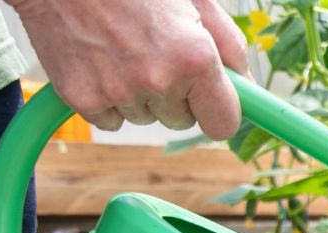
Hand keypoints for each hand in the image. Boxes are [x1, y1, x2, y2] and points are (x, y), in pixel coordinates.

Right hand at [9, 0, 247, 138]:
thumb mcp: (194, 0)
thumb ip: (228, 44)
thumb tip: (246, 83)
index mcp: (194, 57)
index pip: (223, 124)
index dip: (219, 113)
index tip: (212, 103)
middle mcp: (158, 79)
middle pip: (182, 121)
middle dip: (176, 96)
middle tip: (156, 54)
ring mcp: (117, 91)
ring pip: (146, 118)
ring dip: (141, 95)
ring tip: (125, 50)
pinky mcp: (81, 97)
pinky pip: (111, 119)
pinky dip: (108, 98)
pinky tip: (101, 61)